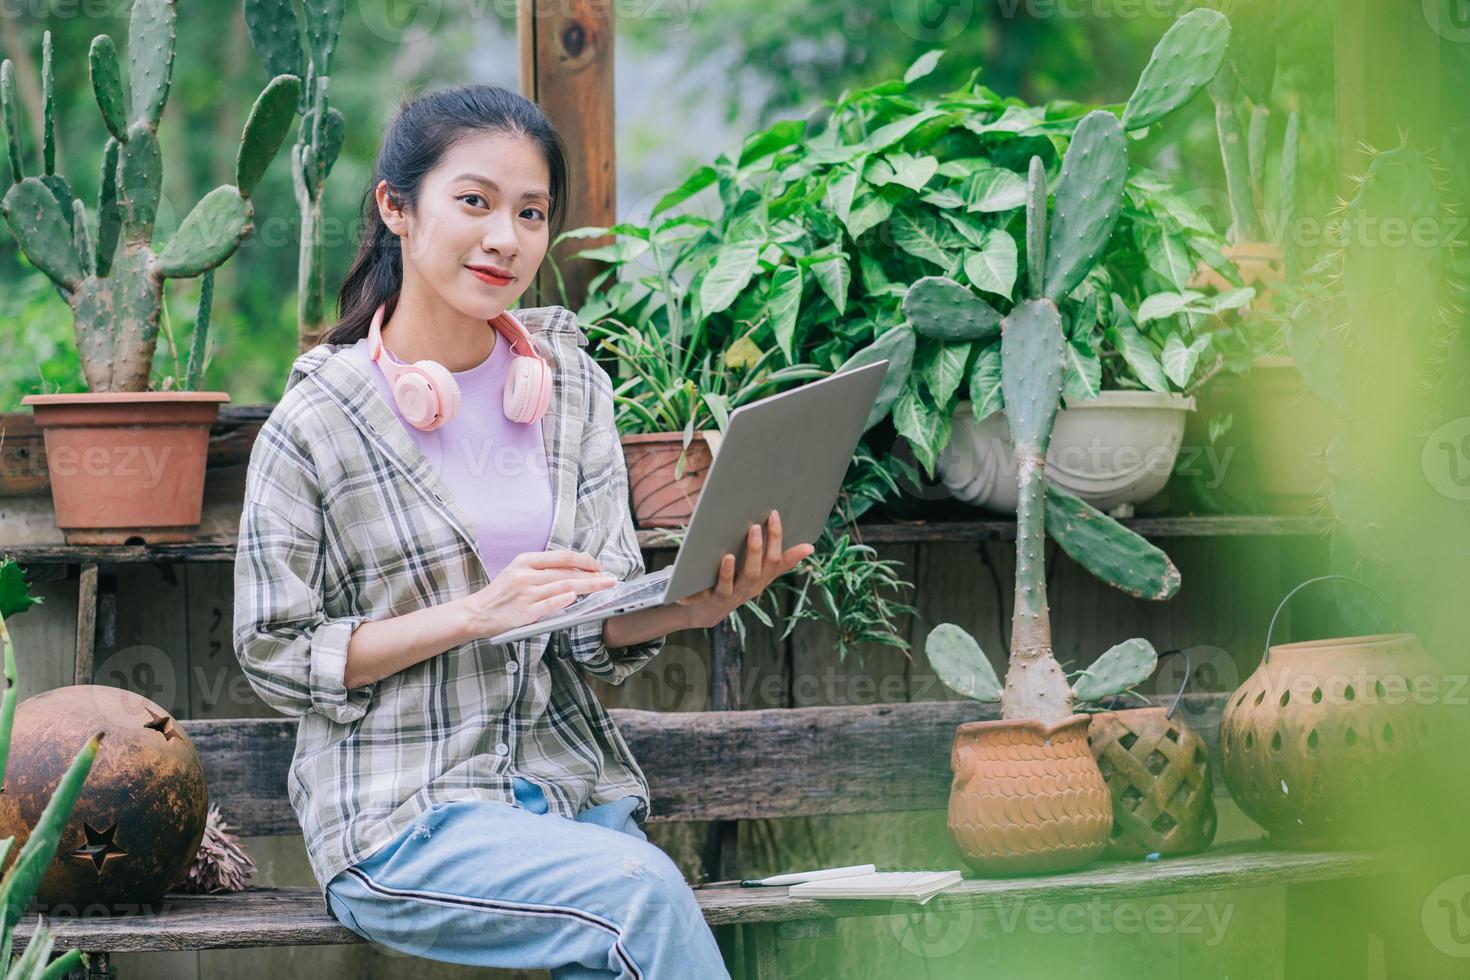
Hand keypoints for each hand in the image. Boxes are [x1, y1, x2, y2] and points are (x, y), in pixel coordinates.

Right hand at [456, 549, 616, 639]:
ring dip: (586, 586)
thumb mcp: (517, 571)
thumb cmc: (501, 593)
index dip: (583, 559)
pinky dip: (562, 600)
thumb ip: (542, 569)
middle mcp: (525, 576)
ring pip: (562, 587)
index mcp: (525, 561)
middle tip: (610, 578)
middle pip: (566, 573)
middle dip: (592, 575)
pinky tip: (575, 597)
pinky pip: (547, 605)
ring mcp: (525, 594)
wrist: (476, 613)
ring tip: (604, 587)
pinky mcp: (523, 613)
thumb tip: (574, 569)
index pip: (561, 557)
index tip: (598, 565)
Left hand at [674, 509, 813, 629]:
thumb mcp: (762, 574)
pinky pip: (701, 597)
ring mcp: (726, 596)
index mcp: (761, 579)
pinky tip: (695, 581)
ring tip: (728, 556)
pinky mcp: (706, 602)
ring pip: (730, 585)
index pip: (774, 560)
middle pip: (754, 572)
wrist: (707, 611)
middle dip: (755, 551)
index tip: (774, 514)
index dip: (776, 538)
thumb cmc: (738, 584)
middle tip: (755, 527)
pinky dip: (695, 592)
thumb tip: (810, 547)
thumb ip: (783, 561)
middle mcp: (746, 589)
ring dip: (728, 571)